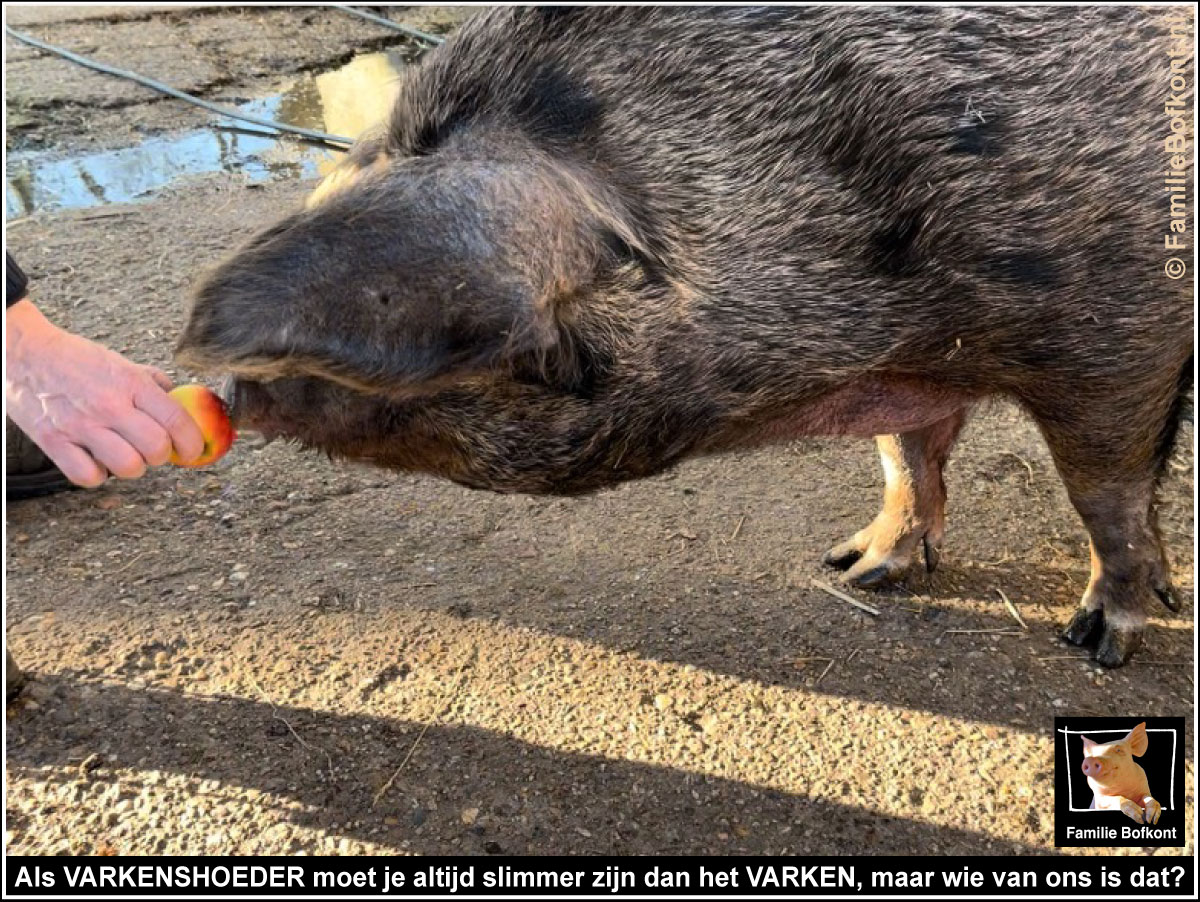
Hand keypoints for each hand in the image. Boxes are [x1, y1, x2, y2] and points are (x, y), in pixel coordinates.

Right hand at [5, 299, 205, 486]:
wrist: (22, 352)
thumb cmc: (74, 358)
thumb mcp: (120, 362)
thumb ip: (151, 382)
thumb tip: (178, 399)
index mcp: (130, 383)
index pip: (177, 421)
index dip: (193, 443)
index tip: (193, 450)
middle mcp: (109, 405)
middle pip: (157, 449)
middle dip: (163, 455)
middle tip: (155, 450)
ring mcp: (80, 425)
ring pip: (128, 467)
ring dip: (133, 466)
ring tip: (125, 454)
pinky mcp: (53, 441)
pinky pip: (88, 476)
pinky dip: (97, 475)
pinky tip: (96, 460)